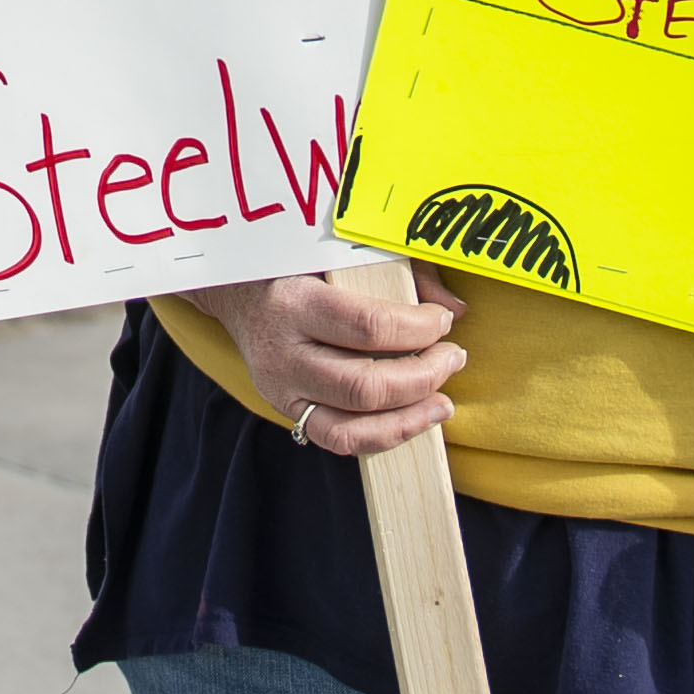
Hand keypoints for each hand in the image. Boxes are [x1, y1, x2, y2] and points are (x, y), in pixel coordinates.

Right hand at [180, 266, 466, 456]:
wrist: (238, 291)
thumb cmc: (301, 265)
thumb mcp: (345, 253)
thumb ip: (402, 272)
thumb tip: (455, 309)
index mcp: (295, 302)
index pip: (367, 327)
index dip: (417, 328)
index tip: (443, 320)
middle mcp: (284, 354)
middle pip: (365, 385)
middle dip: (423, 376)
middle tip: (453, 357)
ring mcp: (282, 390)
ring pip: (353, 425)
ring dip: (409, 417)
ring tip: (443, 401)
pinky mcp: (288, 411)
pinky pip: (339, 441)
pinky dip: (382, 436)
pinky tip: (413, 419)